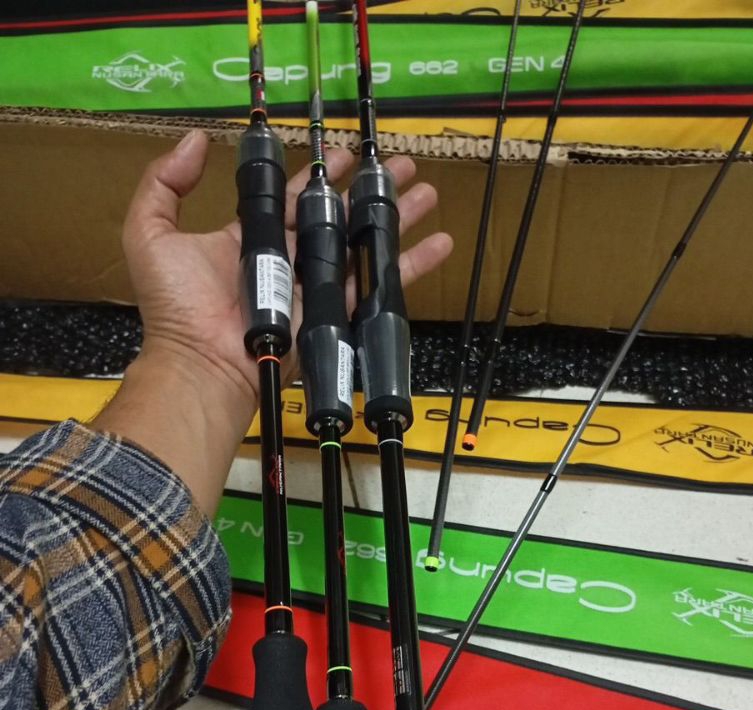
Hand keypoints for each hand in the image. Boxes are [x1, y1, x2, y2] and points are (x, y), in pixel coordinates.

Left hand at [123, 129, 453, 415]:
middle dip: (370, 188)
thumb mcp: (151, 233)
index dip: (321, 173)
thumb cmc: (178, 303)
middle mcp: (290, 258)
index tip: (348, 152)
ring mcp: (317, 286)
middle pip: (339, 216)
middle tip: (402, 165)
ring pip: (365, 243)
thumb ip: (165, 183)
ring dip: (396, 217)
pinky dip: (411, 265)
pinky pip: (380, 286)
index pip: (293, 197)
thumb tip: (198, 140)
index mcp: (254, 237)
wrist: (204, 365)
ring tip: (427, 192)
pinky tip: (440, 242)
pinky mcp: (338, 313)